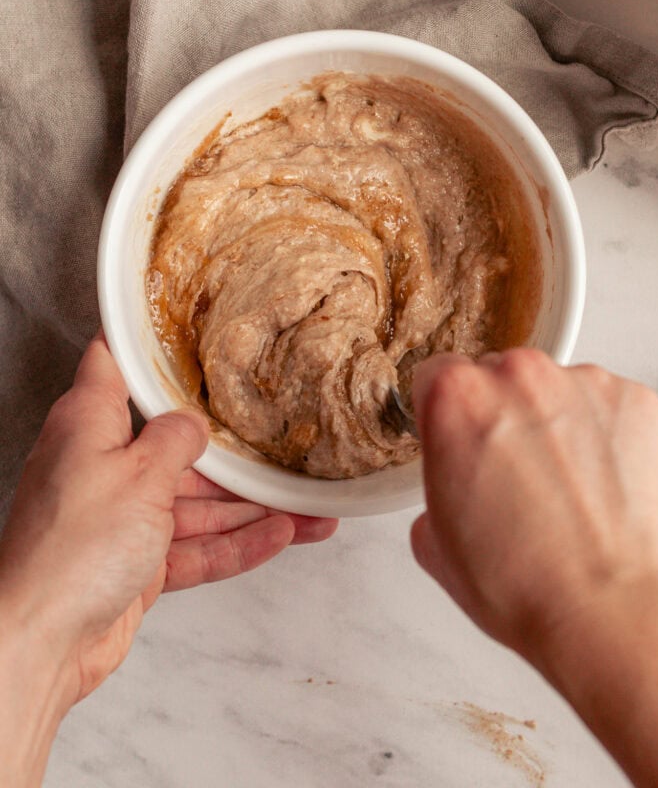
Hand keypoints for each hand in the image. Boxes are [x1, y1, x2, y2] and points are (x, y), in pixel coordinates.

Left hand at [0, 334, 336, 711]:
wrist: (41, 643)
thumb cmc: (72, 550)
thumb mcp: (139, 475)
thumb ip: (176, 441)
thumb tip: (194, 424)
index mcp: (89, 426)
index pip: (114, 366)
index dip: (145, 343)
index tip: (182, 325)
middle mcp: (103, 466)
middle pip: (176, 446)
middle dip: (232, 451)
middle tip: (278, 440)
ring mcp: (121, 518)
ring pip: (197, 503)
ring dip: (251, 507)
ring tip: (306, 505)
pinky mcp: (135, 563)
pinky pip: (196, 547)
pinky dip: (237, 544)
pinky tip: (282, 536)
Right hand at [410, 349, 657, 787]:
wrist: (614, 614)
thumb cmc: (529, 586)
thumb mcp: (437, 545)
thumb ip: (434, 490)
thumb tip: (453, 489)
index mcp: (457, 399)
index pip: (436, 378)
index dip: (442, 416)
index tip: (455, 437)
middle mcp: (520, 376)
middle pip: (499, 377)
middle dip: (501, 418)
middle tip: (511, 476)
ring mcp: (583, 384)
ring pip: (556, 390)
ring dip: (555, 424)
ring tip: (565, 490)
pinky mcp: (636, 401)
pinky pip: (606, 406)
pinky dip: (603, 435)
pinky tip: (599, 487)